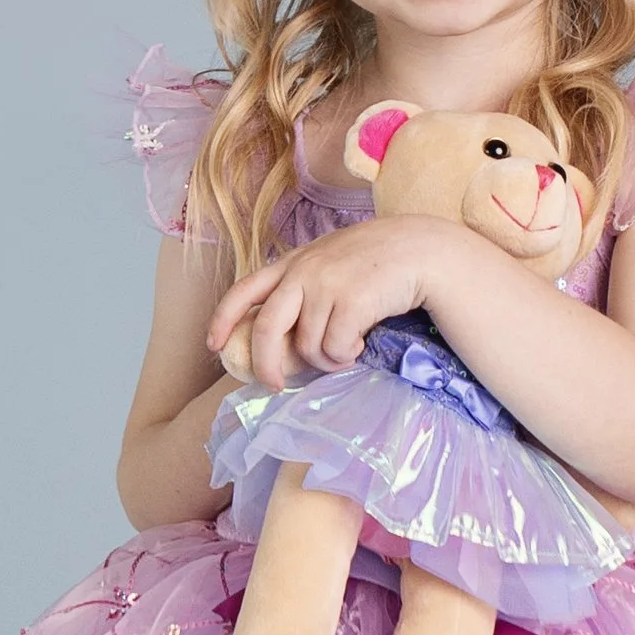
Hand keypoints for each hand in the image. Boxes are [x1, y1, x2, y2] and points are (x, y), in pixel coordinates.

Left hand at [206, 218, 449, 390]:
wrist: (420, 250)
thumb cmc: (378, 262)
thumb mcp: (331, 264)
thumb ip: (305, 288)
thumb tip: (283, 338)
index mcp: (292, 263)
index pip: (244, 290)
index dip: (223, 320)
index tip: (213, 346)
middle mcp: (303, 272)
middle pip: (267, 330)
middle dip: (266, 366)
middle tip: (275, 385)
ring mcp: (326, 285)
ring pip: (308, 348)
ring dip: (327, 362)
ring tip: (347, 352)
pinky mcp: (350, 302)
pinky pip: (336, 350)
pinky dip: (347, 357)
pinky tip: (362, 344)